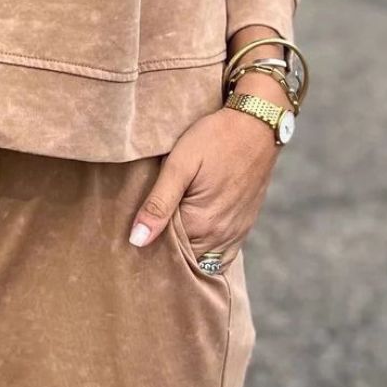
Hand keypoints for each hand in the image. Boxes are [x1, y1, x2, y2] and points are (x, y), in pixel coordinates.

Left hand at [129, 91, 281, 257]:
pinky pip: (222, 256)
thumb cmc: (214, 138)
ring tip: (163, 241)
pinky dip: (204, 255)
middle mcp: (220, 236)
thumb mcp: (179, 165)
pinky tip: (189, 243)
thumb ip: (158, 203)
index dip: (145, 250)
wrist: (258, 125)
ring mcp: (235, 233)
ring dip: (184, 257)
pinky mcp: (243, 226)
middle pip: (184, 261)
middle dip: (163, 257)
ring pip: (202, 261)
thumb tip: (137, 241)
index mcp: (201, 224)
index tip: (128, 244)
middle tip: (140, 243)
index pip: (165, 255)